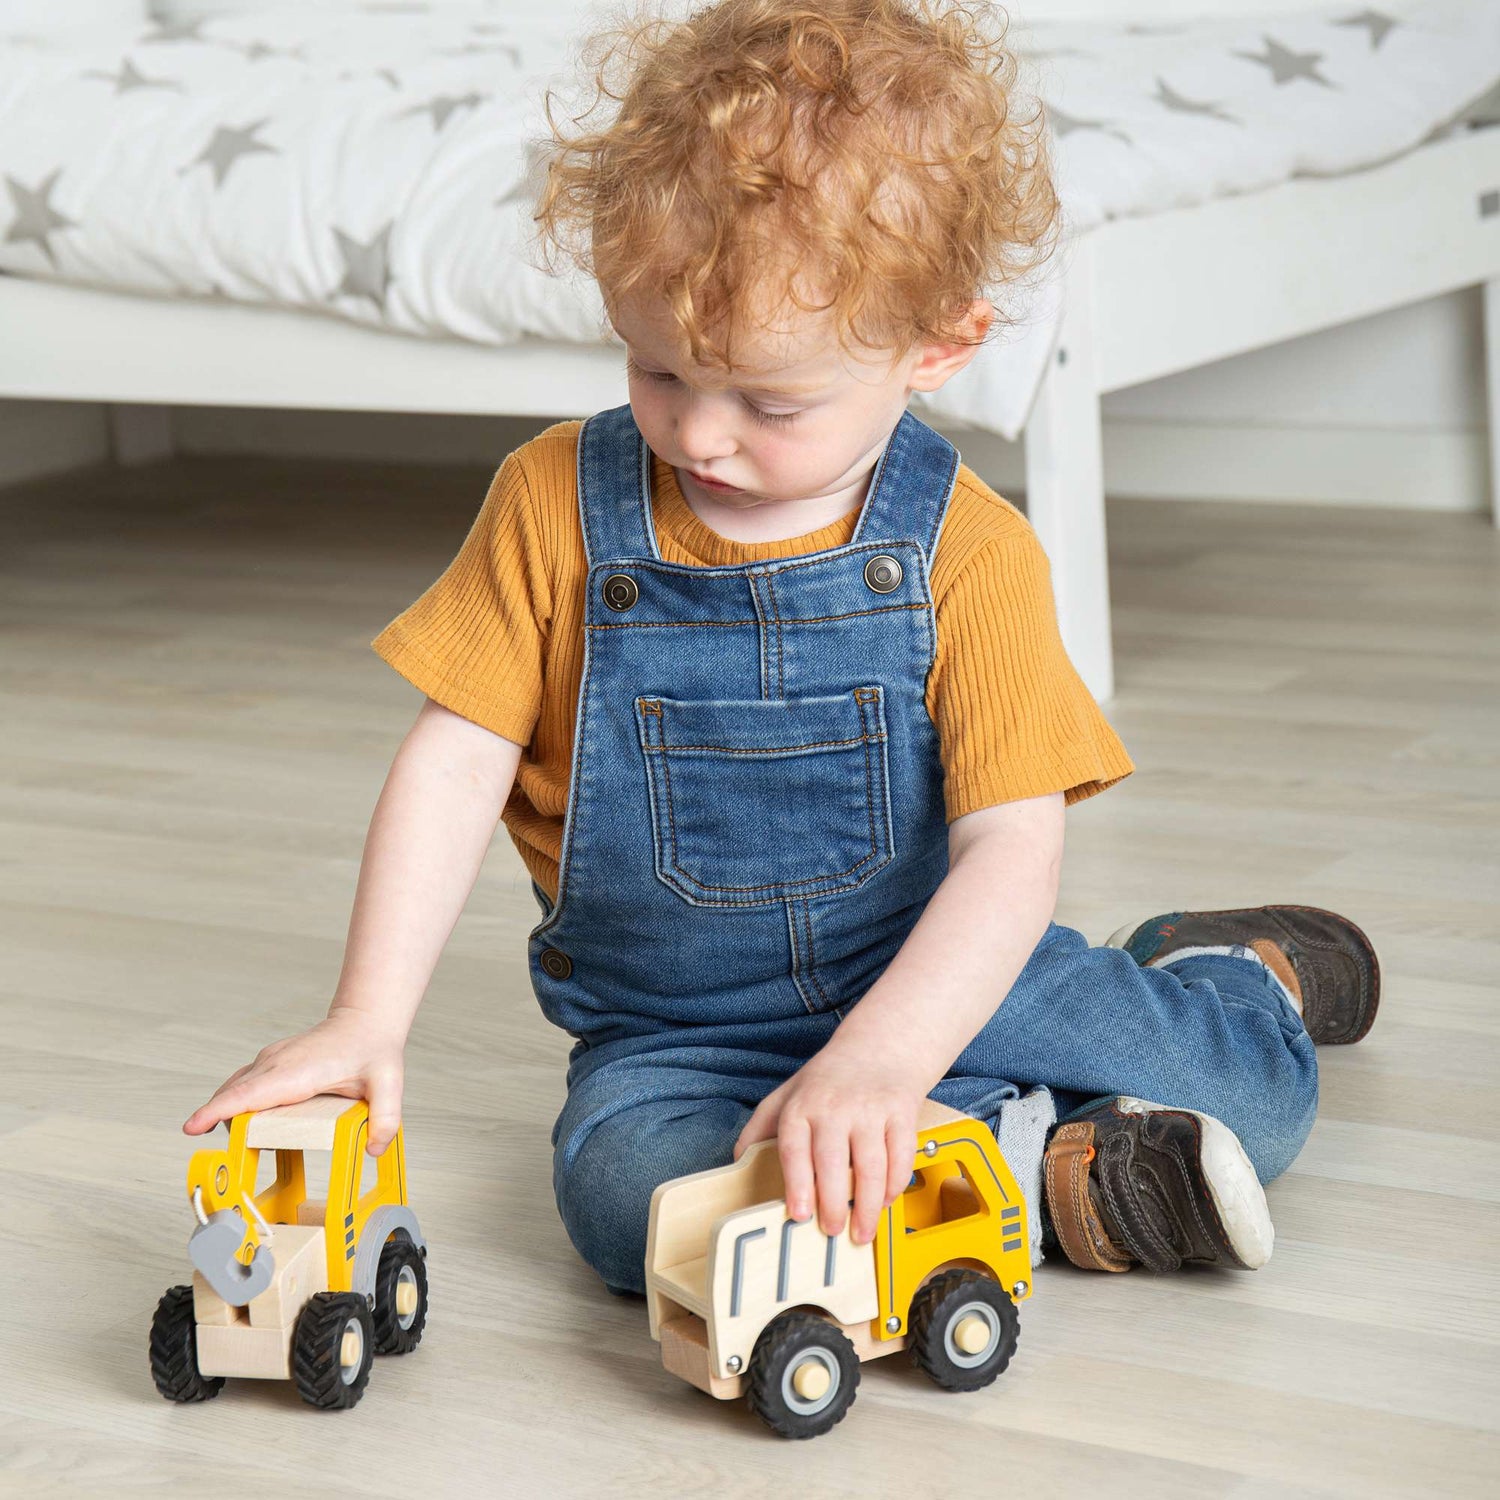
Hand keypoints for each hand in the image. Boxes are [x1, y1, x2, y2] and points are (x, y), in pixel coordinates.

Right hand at [181, 1008, 406, 1155]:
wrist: (365, 1019)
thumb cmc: (373, 1048)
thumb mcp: (388, 1083)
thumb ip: (386, 1117)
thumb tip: (374, 1149)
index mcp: (297, 1071)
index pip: (249, 1093)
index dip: (218, 1110)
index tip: (192, 1127)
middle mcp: (276, 1063)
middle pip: (233, 1096)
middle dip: (218, 1124)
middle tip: (229, 1158)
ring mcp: (269, 1060)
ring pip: (233, 1090)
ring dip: (226, 1115)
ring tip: (242, 1146)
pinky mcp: (268, 1063)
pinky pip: (241, 1086)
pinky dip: (234, 1105)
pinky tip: (245, 1127)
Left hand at [732, 1047, 922, 1245]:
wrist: (877, 1047)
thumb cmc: (827, 1081)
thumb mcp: (785, 1095)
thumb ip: (759, 1129)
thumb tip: (736, 1163)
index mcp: (801, 1106)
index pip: (795, 1150)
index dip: (797, 1185)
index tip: (800, 1214)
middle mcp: (835, 1107)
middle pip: (833, 1164)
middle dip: (833, 1205)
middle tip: (833, 1231)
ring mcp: (870, 1109)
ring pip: (871, 1166)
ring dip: (867, 1206)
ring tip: (861, 1231)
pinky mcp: (901, 1112)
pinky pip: (900, 1157)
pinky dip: (895, 1185)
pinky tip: (885, 1201)